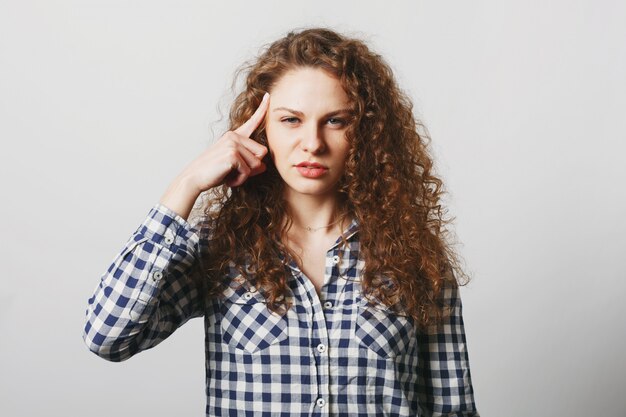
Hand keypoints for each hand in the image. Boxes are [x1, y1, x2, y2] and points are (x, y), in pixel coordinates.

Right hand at [159, 93, 269, 218]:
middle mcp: (234, 137)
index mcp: (234, 136)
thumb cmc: (213, 172)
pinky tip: (227, 179)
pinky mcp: (232, 154)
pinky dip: (239, 180)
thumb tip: (264, 165)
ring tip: (229, 175)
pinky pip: (247, 171)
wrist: (194, 178)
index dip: (262, 110)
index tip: (268, 95)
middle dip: (253, 167)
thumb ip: (250, 164)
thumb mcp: (234, 167)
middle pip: (262, 152)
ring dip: (245, 175)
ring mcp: (233, 144)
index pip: (252, 122)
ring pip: (257, 163)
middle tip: (235, 171)